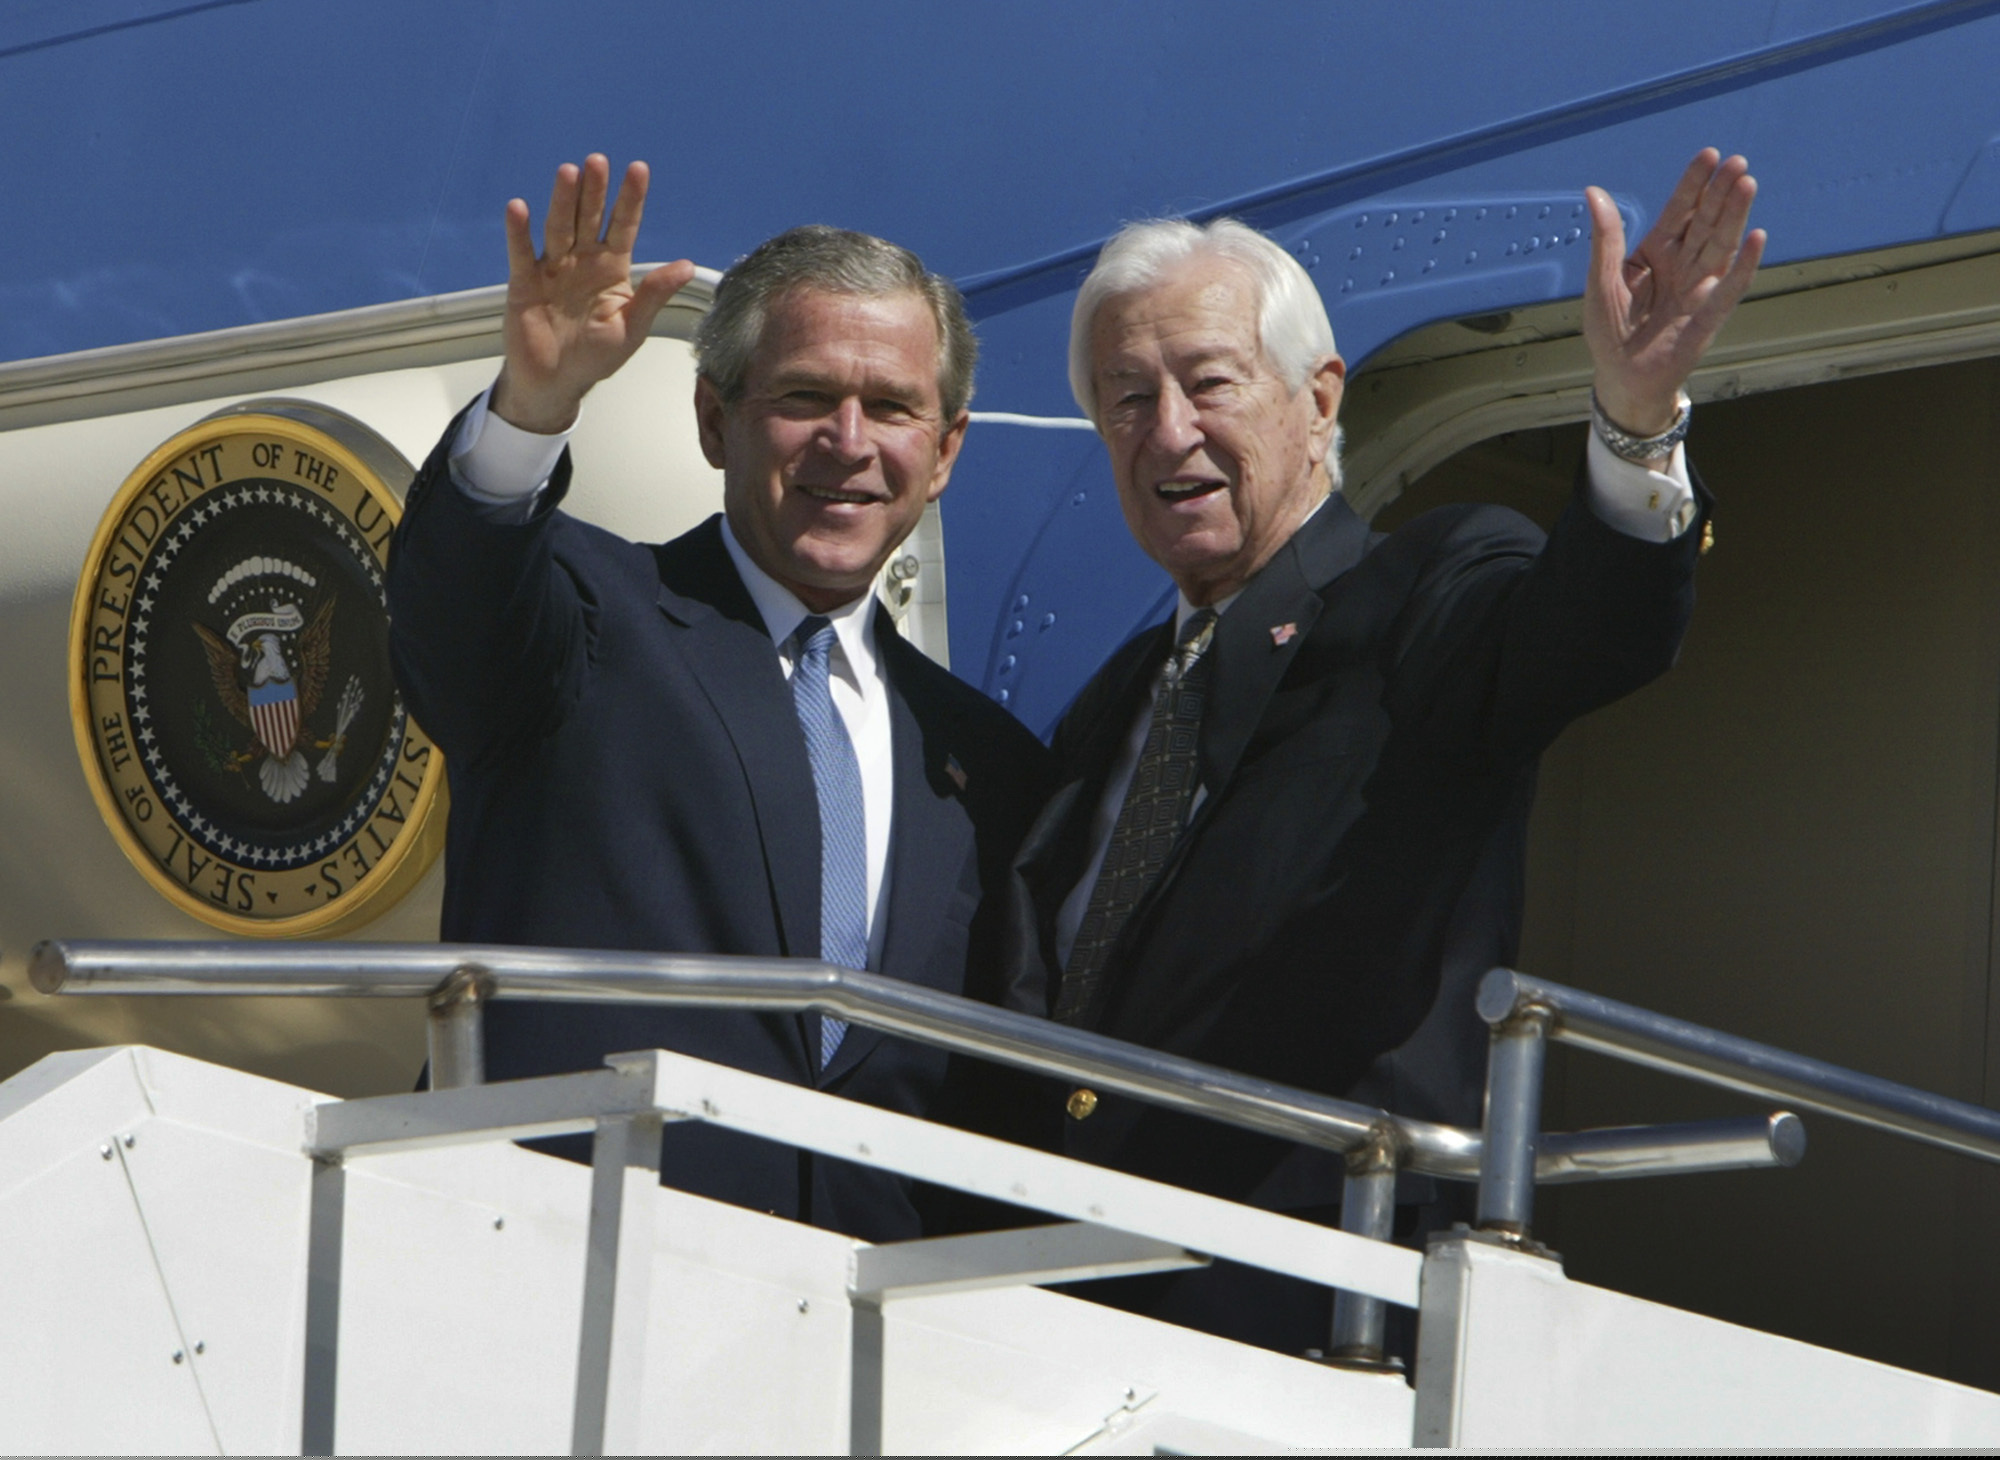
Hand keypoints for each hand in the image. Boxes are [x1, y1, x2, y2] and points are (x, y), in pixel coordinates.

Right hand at [491, 154, 696, 433]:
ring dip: (562, 200)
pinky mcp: (524, 282)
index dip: (631, 199)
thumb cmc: (597, 356)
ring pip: (558, 227)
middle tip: (599, 161)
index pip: (623, 225)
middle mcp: (582, 260)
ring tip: (568, 172)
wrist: (557, 382)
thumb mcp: (632, 327)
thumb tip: (686, 265)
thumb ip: (654, 294)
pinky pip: (521, 253)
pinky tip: (519, 208)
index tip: (638, 169)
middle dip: (595, 190)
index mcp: (612, 268)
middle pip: (589, 217)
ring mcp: (553, 268)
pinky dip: (519, 232)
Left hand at [1584, 149, 1764, 434]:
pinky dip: (1744, 264)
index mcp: (1655, 253)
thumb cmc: (1609, 332)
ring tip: (1747, 184)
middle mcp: (1682, 264)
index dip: (1693, 185)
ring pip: (1721, 244)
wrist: (1622, 379)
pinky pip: (1730, 287)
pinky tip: (1756, 238)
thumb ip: (1605, 239)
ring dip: (1735, 216)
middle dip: (1720, 193)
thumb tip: (1594, 192)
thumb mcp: (1600, 281)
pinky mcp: (1710, 314)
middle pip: (1706, 222)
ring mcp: (1699, 287)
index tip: (1708, 155)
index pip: (1679, 211)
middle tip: (1736, 162)